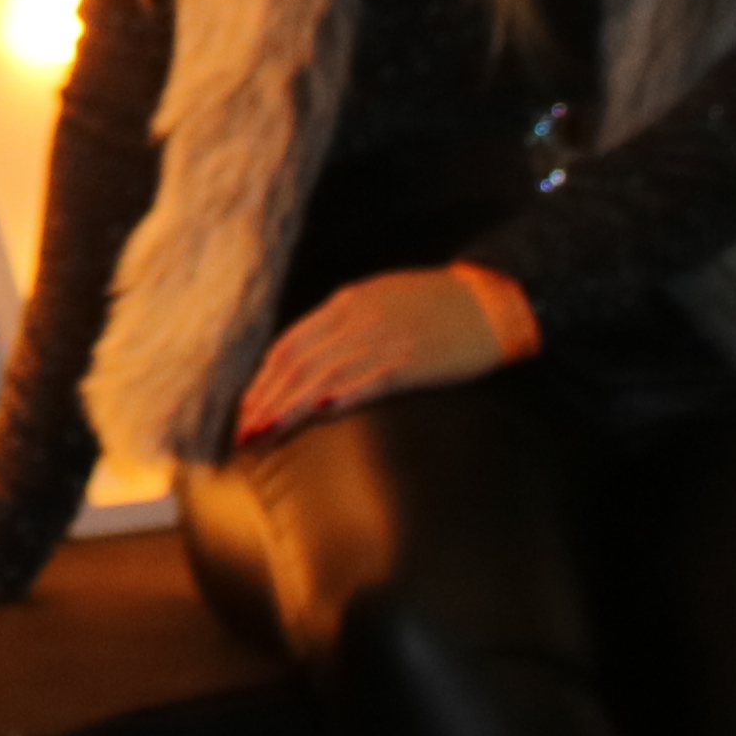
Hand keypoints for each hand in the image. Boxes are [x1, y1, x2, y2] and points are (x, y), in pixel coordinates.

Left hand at [233, 268, 518, 447]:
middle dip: (264, 401)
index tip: (244, 410)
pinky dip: (342, 396)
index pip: (287, 345)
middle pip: (295, 363)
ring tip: (263, 435)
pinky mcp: (412, 360)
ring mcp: (383, 339)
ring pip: (322, 375)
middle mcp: (356, 319)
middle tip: (241, 434)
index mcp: (345, 304)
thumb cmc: (438, 307)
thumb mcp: (379, 302)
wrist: (494, 299)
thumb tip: (306, 363)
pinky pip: (369, 379)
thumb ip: (341, 327)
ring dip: (288, 408)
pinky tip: (320, 413)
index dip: (261, 381)